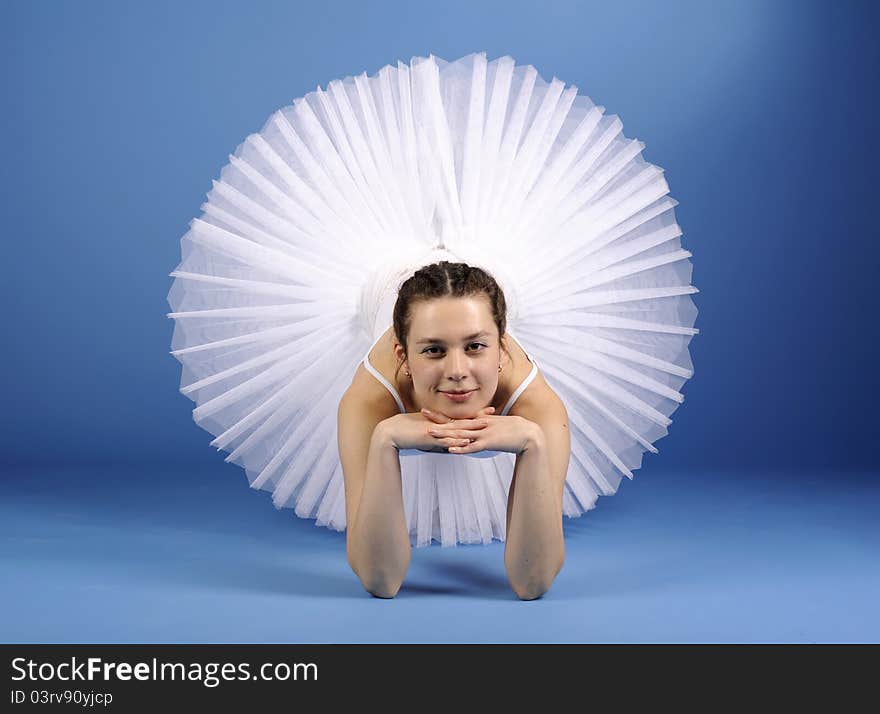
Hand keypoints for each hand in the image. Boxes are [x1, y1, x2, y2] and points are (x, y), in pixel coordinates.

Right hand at [379, 406, 493, 452]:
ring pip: (456, 429)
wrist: (389, 433)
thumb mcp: (423, 435)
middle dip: (478, 417)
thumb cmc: (404, 433)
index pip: (460, 418)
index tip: (487, 411)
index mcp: (438, 422)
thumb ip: (436, 439)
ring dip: (471, 427)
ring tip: (485, 425)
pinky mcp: (428, 438)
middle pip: (462, 420)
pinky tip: (466, 441)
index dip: (474, 415)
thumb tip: (446, 445)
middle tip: (493, 412)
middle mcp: (438, 424)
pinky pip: (445, 439)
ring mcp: (434, 430)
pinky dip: (456, 440)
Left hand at [423, 409, 538, 454]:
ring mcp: (484, 433)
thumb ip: (486, 425)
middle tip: (422, 415)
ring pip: (461, 434)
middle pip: (456, 423)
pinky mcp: (490, 443)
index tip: (428, 412)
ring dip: (445, 434)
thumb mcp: (498, 425)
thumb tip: (476, 427)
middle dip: (439, 420)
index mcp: (481, 420)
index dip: (442, 415)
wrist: (530, 434)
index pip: (458, 418)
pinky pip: (472, 446)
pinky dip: (461, 448)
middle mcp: (480, 424)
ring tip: (431, 433)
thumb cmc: (515, 430)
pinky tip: (450, 449)